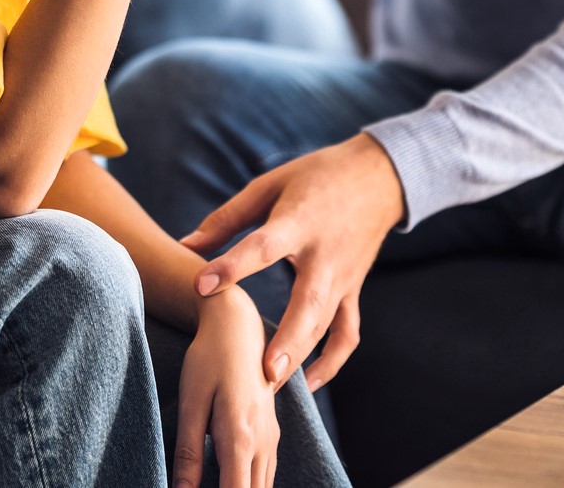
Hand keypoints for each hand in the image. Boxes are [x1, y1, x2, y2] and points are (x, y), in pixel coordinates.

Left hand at [177, 287, 280, 487]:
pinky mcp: (271, 433)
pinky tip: (229, 482)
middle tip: (200, 487)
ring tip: (213, 483)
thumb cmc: (209, 360)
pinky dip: (249, 485)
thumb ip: (188, 454)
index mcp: (240, 439)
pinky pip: (265, 474)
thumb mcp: (191, 405)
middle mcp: (263, 444)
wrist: (238, 326)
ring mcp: (272, 438)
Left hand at [183, 134, 405, 391]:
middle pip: (309, 302)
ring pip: (327, 324)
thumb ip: (227, 219)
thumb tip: (186, 247)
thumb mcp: (270, 185)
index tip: (201, 284)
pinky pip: (346, 334)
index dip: (233, 266)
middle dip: (289, 338)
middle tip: (265, 372)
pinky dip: (330, 363)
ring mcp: (344, 277)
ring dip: (302, 357)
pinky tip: (306, 384)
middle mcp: (325, 255)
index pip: (264, 246)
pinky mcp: (354, 291)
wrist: (377, 177)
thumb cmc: (316, 176)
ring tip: (272, 388)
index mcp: (299, 221)